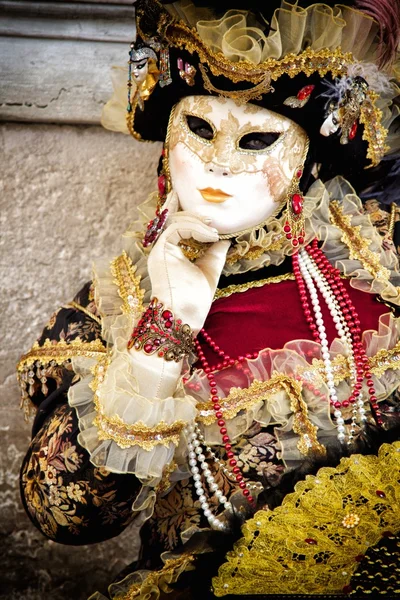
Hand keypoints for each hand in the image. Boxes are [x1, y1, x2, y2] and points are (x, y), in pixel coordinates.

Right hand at [147, 194, 229, 333]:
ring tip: (214, 231)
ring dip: (197, 222)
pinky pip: (176, 228)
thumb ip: (214, 254)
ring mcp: (159, 250)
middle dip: (191, 215)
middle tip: (212, 220)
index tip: (204, 215)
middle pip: (172, 220)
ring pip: (174, 221)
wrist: (185, 316)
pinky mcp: (160, 251)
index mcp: (170, 254)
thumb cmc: (194, 300)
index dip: (185, 215)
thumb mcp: (209, 271)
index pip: (175, 227)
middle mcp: (162, 250)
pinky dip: (195, 228)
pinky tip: (210, 236)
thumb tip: (225, 240)